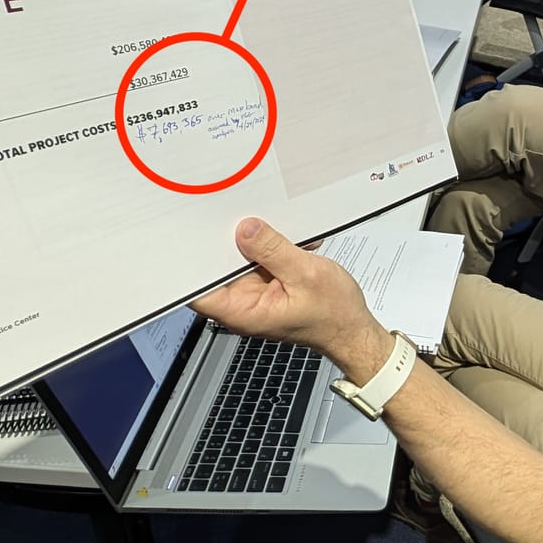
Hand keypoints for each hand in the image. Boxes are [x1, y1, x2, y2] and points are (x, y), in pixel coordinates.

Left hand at [191, 219, 389, 376]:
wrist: (352, 327)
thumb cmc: (333, 315)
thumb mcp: (306, 275)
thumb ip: (274, 250)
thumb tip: (245, 229)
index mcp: (243, 310)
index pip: (198, 290)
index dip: (190, 264)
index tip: (192, 236)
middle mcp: (243, 302)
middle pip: (218, 267)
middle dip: (226, 241)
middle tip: (235, 215)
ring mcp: (254, 291)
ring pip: (240, 258)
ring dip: (254, 240)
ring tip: (269, 225)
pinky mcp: (267, 282)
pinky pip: (259, 258)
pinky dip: (271, 245)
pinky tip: (288, 239)